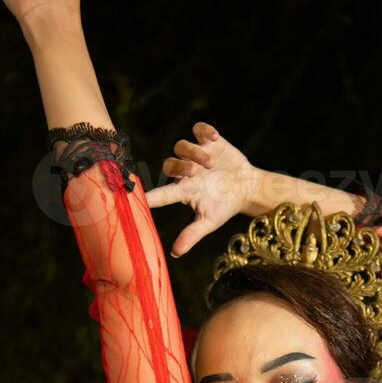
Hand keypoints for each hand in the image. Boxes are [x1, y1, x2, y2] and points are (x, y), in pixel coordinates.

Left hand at [146, 122, 257, 256]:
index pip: (161, 194)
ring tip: (210, 162)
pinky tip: (213, 138)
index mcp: (183, 191)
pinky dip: (204, 131)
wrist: (247, 189)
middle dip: (180, 166)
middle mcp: (185, 172)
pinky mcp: (209, 142)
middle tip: (196, 172)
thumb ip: (191, 235)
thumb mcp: (209, 222)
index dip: (149, 196)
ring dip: (194, 152)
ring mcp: (196, 155)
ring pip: (181, 146)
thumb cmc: (225, 207)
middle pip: (169, 164)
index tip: (134, 196)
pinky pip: (199, 129)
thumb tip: (175, 253)